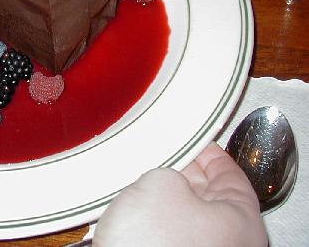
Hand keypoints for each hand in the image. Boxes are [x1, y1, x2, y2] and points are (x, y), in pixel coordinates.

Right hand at [93, 142, 266, 246]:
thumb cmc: (155, 241)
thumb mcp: (163, 182)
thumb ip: (171, 171)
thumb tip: (165, 177)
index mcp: (242, 222)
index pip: (230, 174)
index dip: (209, 151)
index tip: (195, 138)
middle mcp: (226, 242)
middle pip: (208, 194)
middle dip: (182, 171)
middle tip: (162, 152)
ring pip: (182, 214)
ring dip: (161, 195)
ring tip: (139, 176)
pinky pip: (164, 230)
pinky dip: (150, 215)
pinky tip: (132, 203)